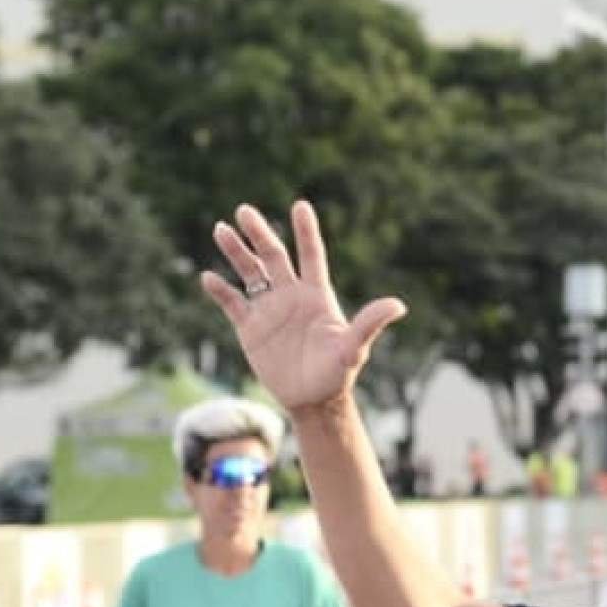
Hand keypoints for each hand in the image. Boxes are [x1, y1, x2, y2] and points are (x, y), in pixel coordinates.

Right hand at [198, 201, 407, 414]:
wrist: (313, 400)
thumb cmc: (338, 374)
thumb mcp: (354, 348)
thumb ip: (370, 324)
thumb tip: (399, 305)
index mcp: (316, 295)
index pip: (311, 255)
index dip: (306, 232)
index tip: (300, 205)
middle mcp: (291, 296)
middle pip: (273, 256)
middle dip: (260, 233)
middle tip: (244, 211)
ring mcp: (269, 309)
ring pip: (249, 273)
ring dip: (236, 252)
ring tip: (221, 230)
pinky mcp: (250, 328)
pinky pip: (232, 303)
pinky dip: (219, 290)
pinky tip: (207, 277)